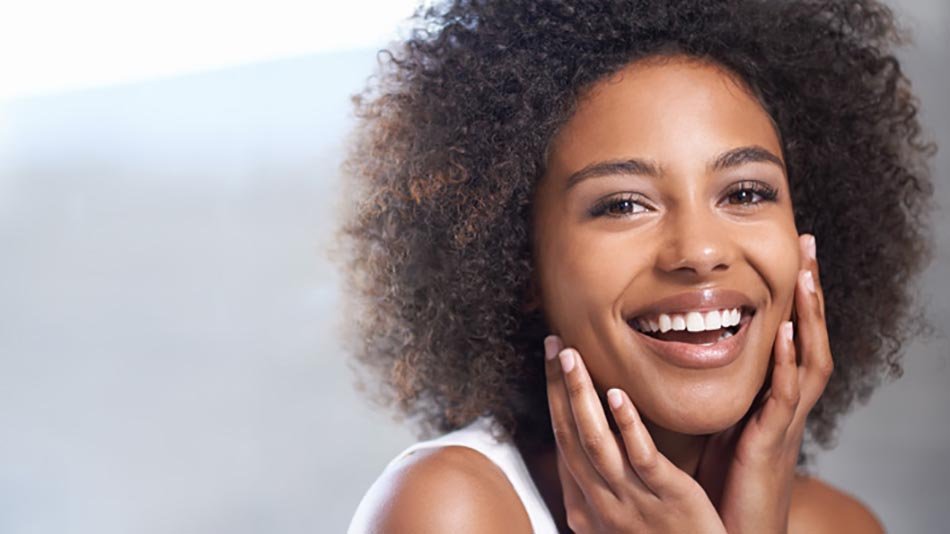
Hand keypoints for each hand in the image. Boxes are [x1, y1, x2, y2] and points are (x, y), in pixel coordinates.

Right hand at [544, 335, 726, 533]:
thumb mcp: (620, 517)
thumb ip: (604, 480)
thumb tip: (597, 432)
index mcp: (586, 505)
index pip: (562, 441)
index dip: (554, 397)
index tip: (553, 359)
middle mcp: (602, 502)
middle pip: (570, 436)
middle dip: (559, 387)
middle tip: (555, 344)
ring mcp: (633, 501)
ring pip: (595, 444)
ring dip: (580, 396)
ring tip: (573, 356)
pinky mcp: (670, 498)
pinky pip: (643, 459)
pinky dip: (627, 426)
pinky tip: (617, 396)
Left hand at [696, 233, 833, 533]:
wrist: (734, 527)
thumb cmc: (724, 479)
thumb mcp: (720, 420)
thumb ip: (717, 387)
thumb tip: (685, 346)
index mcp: (770, 395)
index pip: (789, 334)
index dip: (792, 295)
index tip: (790, 252)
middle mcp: (784, 403)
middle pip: (809, 337)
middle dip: (810, 292)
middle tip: (809, 244)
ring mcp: (783, 421)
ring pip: (809, 361)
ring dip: (810, 318)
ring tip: (807, 277)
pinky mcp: (772, 442)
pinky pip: (787, 398)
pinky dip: (790, 365)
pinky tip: (789, 335)